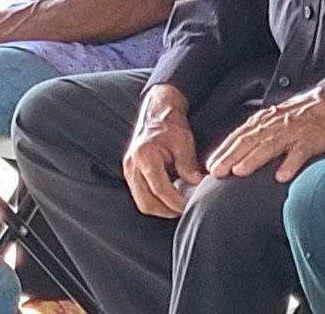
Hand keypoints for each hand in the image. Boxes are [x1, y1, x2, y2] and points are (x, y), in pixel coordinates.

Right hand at [122, 84, 204, 219]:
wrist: (156, 113)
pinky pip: (141, 195)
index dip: (175, 202)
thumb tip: (195, 184)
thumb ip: (187, 164)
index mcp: (145, 156)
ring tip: (179, 204)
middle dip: (167, 211)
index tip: (190, 206)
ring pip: (142, 202)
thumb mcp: (183, 141)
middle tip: (186, 209)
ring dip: (161, 208)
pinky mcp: (130, 173)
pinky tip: (170, 196)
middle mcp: (132, 165)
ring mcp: (128, 170)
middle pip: (146, 201)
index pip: (159, 189)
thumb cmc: (170, 125)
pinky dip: (155, 201)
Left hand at [206, 87, 324, 182]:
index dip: (222, 151)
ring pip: (269, 146)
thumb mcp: (271, 123)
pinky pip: (299, 153)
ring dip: (253, 159)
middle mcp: (272, 126)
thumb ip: (254, 137)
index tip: (209, 166)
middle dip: (230, 157)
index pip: (237, 137)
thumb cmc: (296, 118)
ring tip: (240, 172)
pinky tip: (282, 176)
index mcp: (262, 123)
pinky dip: (290, 164)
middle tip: (217, 172)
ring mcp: (291, 133)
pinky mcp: (310, 140)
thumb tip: (232, 156)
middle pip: (248, 142)